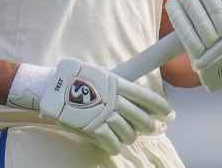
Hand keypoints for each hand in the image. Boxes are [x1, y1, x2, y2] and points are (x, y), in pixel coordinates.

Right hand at [7, 58, 170, 154]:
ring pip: (128, 133)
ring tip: (128, 136)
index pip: (145, 97)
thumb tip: (129, 95)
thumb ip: (115, 86)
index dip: (160, 106)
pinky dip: (115, 146)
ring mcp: (104, 115)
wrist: (53, 87)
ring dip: (130, 137)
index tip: (168, 113)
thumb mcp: (100, 75)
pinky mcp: (93, 128)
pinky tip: (115, 146)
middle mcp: (114, 100)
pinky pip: (112, 142)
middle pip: (141, 118)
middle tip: (152, 128)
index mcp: (117, 84)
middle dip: (149, 126)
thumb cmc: (75, 78)